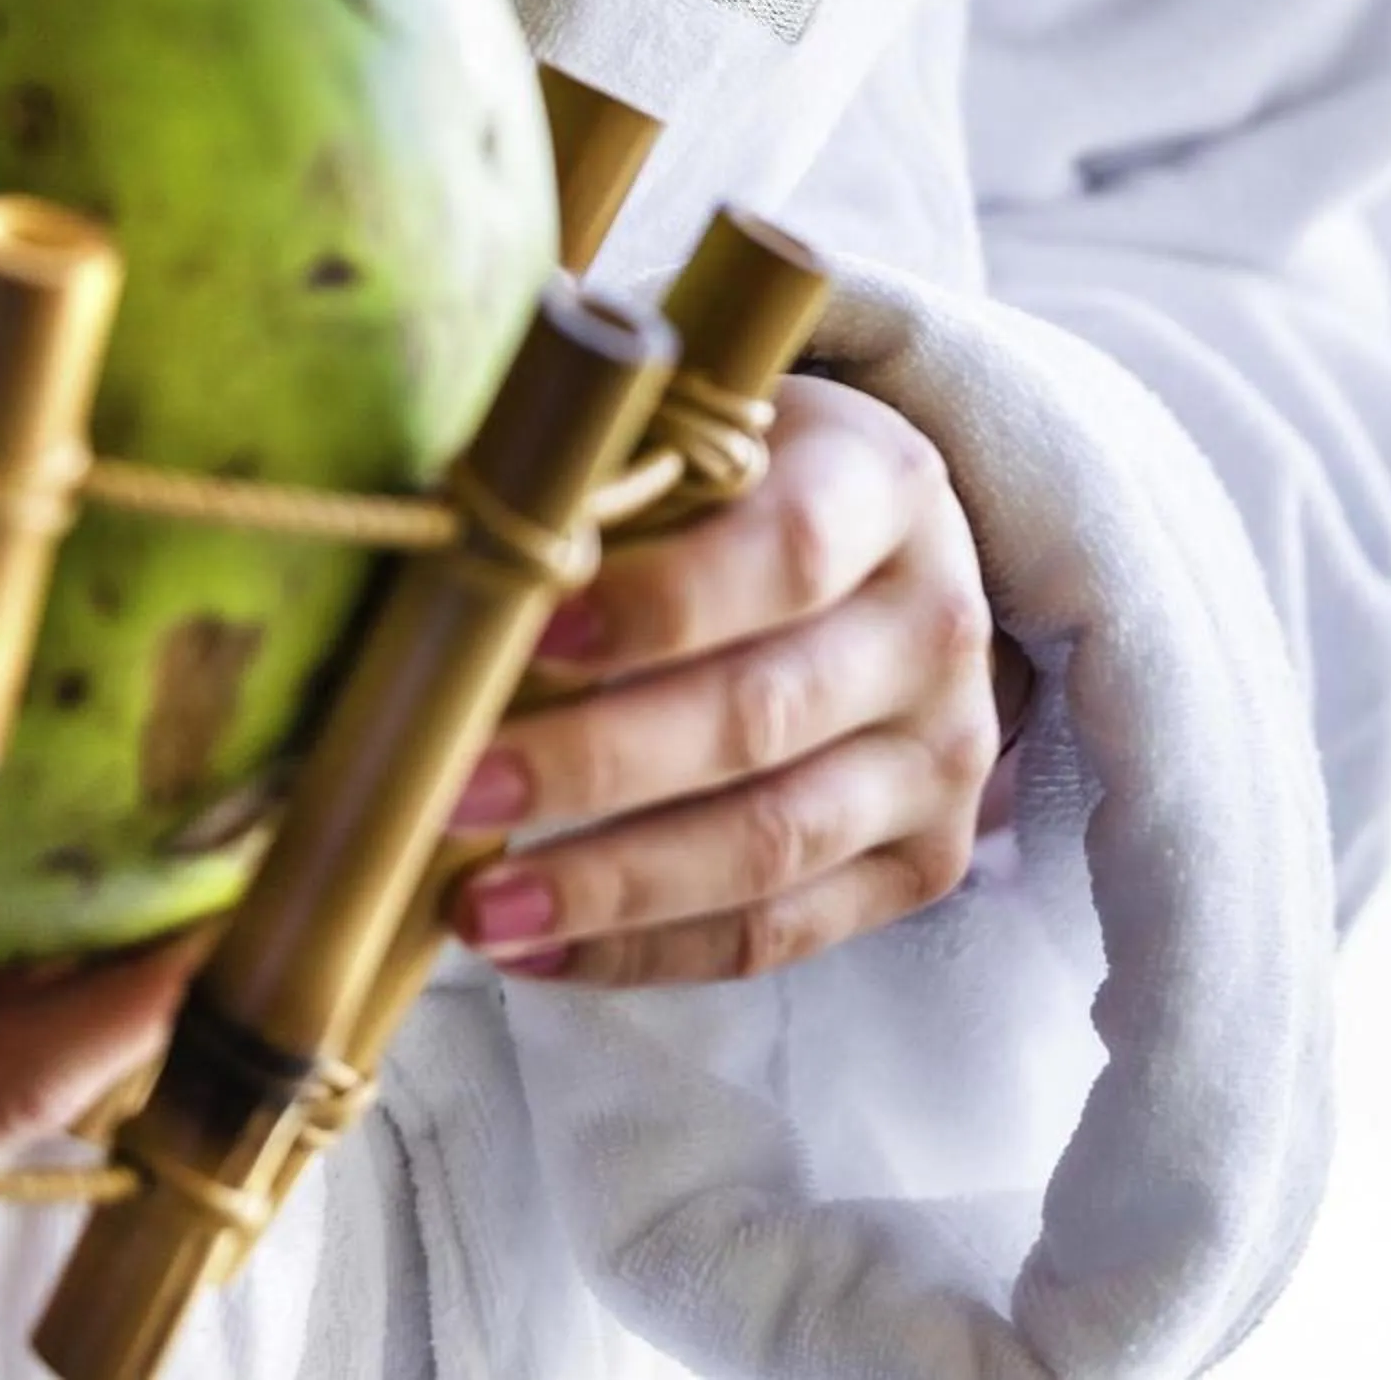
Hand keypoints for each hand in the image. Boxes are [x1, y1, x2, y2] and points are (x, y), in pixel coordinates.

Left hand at [446, 376, 1006, 986]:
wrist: (877, 556)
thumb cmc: (739, 486)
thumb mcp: (695, 438)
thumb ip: (603, 488)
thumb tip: (449, 573)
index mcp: (884, 488)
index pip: (786, 553)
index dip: (659, 602)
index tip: (527, 637)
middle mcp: (935, 626)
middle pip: (764, 714)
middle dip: (595, 762)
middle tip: (455, 789)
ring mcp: (941, 756)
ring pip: (773, 842)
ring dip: (611, 885)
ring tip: (479, 905)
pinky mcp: (923, 861)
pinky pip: (778, 932)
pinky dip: (649, 952)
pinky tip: (539, 950)